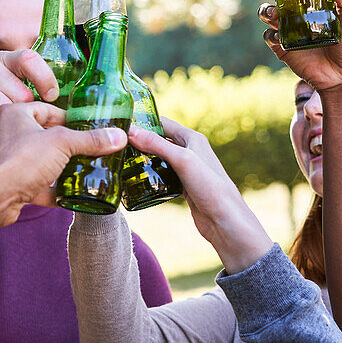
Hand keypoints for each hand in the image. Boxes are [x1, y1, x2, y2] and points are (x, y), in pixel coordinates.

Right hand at [0, 49, 58, 158]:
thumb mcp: (13, 100)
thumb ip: (36, 95)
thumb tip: (73, 110)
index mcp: (4, 60)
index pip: (29, 58)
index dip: (44, 78)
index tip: (52, 97)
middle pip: (23, 94)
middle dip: (25, 116)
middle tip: (18, 127)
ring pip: (8, 111)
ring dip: (6, 128)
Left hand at [0, 102, 126, 227]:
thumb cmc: (20, 159)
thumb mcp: (62, 143)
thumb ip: (90, 140)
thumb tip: (118, 137)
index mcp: (15, 114)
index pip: (46, 109)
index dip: (68, 117)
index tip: (88, 125)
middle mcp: (7, 135)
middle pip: (44, 136)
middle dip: (67, 145)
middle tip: (91, 148)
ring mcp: (9, 161)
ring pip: (40, 162)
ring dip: (61, 168)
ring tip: (85, 169)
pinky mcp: (11, 185)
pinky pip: (37, 186)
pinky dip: (53, 190)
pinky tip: (72, 195)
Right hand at [128, 118, 272, 273]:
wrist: (224, 220)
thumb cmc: (210, 187)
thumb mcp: (182, 160)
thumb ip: (157, 144)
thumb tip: (131, 130)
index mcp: (193, 138)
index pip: (163, 122)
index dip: (144, 121)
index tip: (122, 124)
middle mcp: (190, 151)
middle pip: (160, 141)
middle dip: (140, 141)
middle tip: (117, 146)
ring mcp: (187, 170)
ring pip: (160, 160)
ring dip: (144, 160)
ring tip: (122, 162)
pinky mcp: (184, 187)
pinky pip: (163, 177)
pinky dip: (152, 176)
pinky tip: (138, 181)